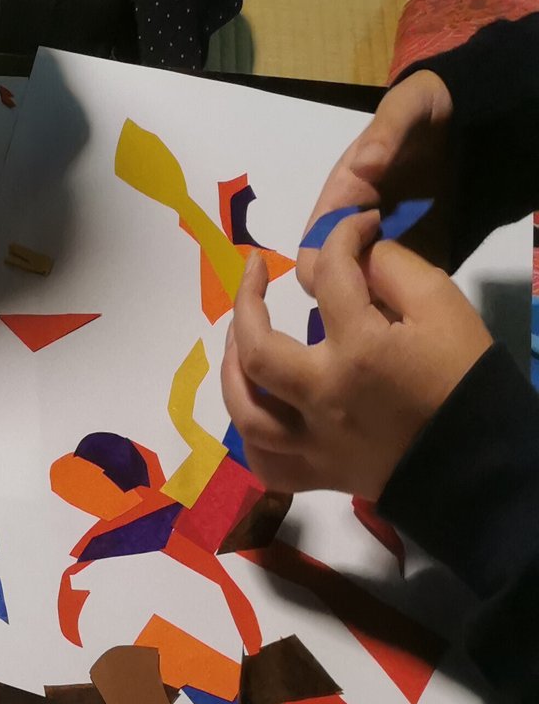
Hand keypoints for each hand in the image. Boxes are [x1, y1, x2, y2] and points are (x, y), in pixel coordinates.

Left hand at [220, 211, 490, 498]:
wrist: (474, 453)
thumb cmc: (461, 376)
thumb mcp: (442, 306)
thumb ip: (393, 271)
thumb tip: (351, 256)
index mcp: (358, 350)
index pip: (330, 279)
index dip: (340, 240)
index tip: (354, 230)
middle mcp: (321, 397)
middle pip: (255, 351)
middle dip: (246, 303)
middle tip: (253, 273)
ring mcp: (310, 442)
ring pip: (245, 411)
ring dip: (230, 371)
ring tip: (235, 340)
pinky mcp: (313, 474)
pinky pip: (263, 461)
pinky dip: (248, 437)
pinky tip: (253, 408)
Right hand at [295, 68, 451, 292]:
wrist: (458, 115)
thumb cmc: (421, 110)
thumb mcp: (405, 107)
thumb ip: (384, 132)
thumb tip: (362, 167)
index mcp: (336, 205)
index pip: (312, 259)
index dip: (329, 271)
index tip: (374, 254)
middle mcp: (349, 233)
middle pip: (332, 286)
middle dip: (356, 293)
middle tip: (398, 282)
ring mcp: (378, 245)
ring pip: (363, 291)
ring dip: (381, 296)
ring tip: (412, 288)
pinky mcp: (408, 252)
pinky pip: (398, 287)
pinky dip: (407, 293)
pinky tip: (426, 286)